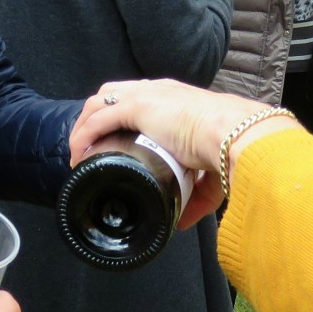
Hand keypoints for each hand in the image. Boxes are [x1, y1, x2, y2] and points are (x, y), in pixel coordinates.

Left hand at [71, 79, 286, 226]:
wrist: (234, 133)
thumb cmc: (229, 149)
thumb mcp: (211, 174)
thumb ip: (198, 196)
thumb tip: (181, 220)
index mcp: (176, 100)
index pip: (139, 99)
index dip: (121, 117)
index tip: (112, 142)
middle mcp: (159, 91)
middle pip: (114, 94)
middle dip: (97, 117)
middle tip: (90, 147)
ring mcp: (147, 95)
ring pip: (101, 102)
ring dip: (86, 126)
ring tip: (79, 151)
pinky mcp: (138, 105)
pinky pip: (99, 118)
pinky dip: (84, 134)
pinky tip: (78, 152)